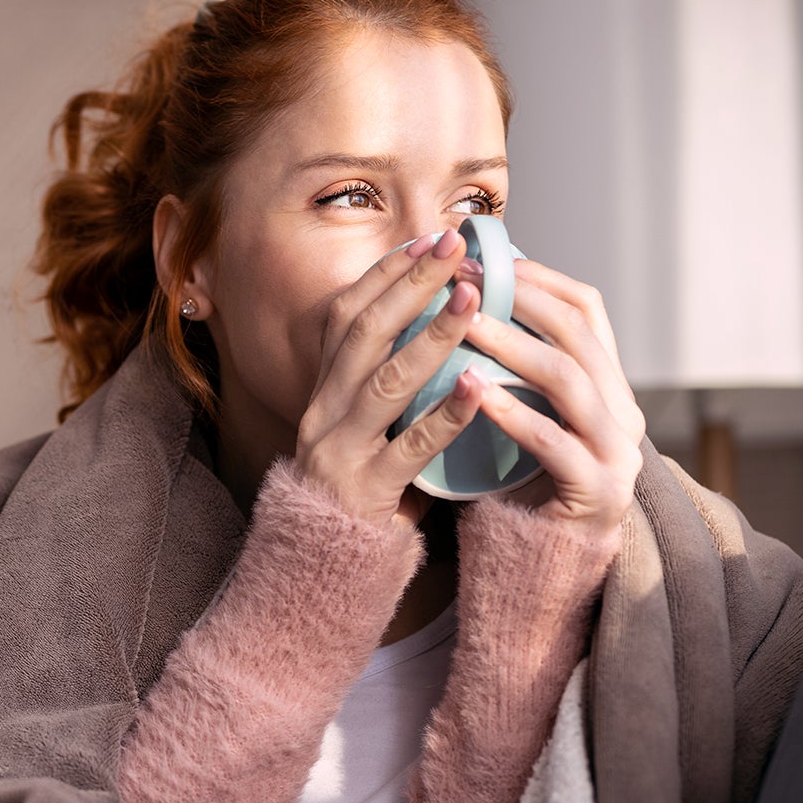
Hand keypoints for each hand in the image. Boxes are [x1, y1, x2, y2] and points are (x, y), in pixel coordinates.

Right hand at [293, 232, 488, 526]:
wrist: (325, 564)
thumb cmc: (364, 486)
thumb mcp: (367, 423)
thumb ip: (391, 378)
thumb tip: (441, 318)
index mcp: (324, 389)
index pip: (347, 314)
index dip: (386, 273)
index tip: (427, 238)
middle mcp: (324, 411)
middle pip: (363, 332)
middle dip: (410, 284)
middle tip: (454, 246)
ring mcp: (340, 451)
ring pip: (384, 382)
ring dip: (432, 337)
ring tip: (473, 301)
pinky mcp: (365, 491)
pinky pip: (408, 449)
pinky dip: (445, 415)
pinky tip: (479, 387)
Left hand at [459, 257, 645, 540]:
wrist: (541, 564)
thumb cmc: (522, 481)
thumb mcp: (527, 412)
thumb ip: (516, 366)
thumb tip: (468, 297)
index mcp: (609, 384)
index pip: (587, 309)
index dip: (539, 278)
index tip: (485, 257)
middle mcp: (624, 412)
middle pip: (578, 335)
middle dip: (521, 301)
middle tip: (465, 281)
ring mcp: (617, 453)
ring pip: (569, 382)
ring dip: (512, 347)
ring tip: (465, 326)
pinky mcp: (597, 493)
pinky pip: (552, 443)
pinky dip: (513, 413)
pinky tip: (475, 392)